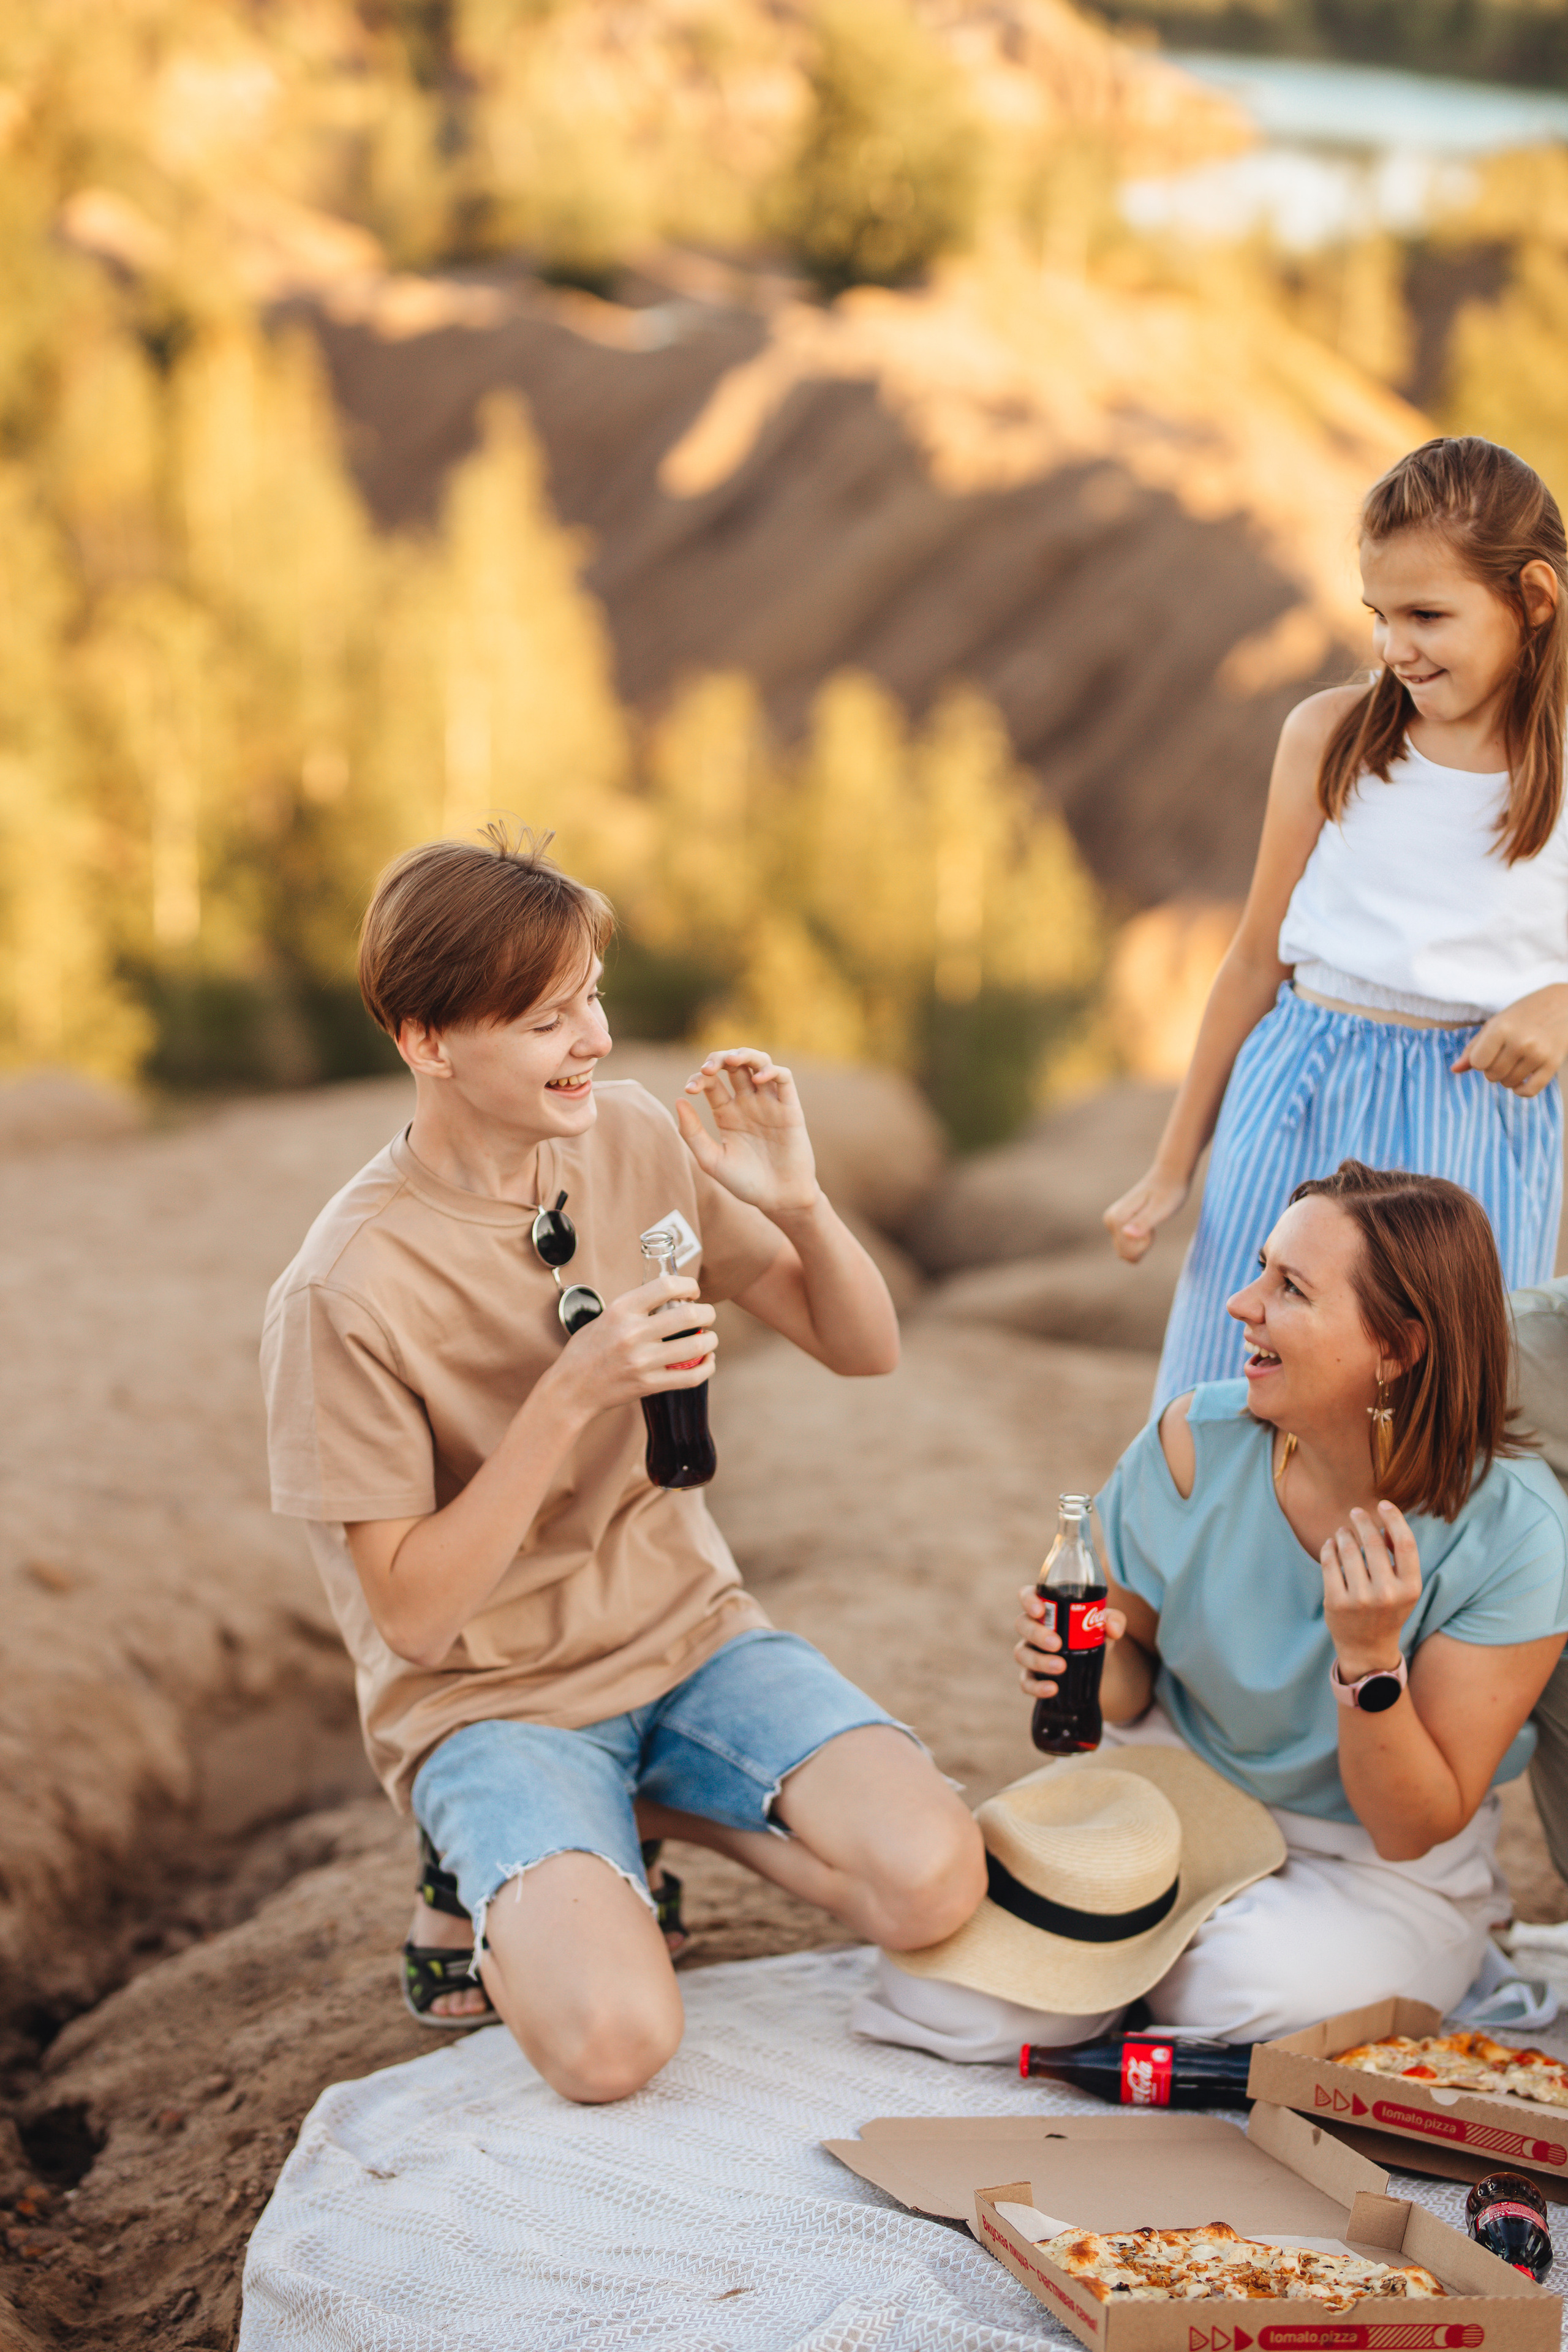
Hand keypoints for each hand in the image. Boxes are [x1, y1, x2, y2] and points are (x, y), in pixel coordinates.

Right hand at [545, 1274, 715, 1418]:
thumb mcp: (604, 1317)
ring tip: (710, 1338)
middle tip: (708, 1315)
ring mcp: (642, 1361)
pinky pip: (691, 1376)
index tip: (693, 1291)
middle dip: (708, 1313)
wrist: (570, 1389)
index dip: (688, 1285)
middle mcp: (633, 1333)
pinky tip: (707, 1360)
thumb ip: (634, 1307)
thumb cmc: (586, 1351)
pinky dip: (707, 1367)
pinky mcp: (649, 1385)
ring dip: (711, 1340)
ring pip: (696, 1346)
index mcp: (621, 1310)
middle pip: (689, 1315)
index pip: (666, 1286)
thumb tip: (667, 1296)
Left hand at [675, 1047, 819, 1218]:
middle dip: (719, 1058)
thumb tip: (679, 1100)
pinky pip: (784, 1078)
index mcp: (726, 1113)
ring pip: (759, 1063)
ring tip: (733, 1060)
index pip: (711, 1082)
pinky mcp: (790, 1108)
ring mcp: (769, 1103)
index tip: (690, 1089)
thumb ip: (692, 1133)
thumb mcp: (711, 1160)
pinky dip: (772, 1070)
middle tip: (709, 1067)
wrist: (778, 1199)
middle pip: (734, 1066)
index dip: (698, 1078)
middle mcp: (747, 1103)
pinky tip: (758, 1079)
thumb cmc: (744, 1183)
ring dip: (746, 1055)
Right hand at [1014, 1583, 1125, 1698]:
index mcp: (1046, 1608)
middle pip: (1022, 1624)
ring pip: (1021, 1653)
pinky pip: (1026, 1681)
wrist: (1095, 1664)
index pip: (1027, 1596)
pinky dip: (1036, 1686)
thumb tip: (1113, 1628)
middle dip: (1037, 1634)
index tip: (1040, 1610)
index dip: (1028, 1600)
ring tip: (1061, 1667)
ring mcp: (1030, 1651)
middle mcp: (1033, 1627)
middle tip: (1057, 1644)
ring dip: (1039, 1661)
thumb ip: (1114, 1620)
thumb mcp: (1105, 1624)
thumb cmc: (1093, 1634)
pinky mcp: (1032, 1675)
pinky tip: (1052, 1689)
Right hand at [1103, 1165, 1189, 1263]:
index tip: (1153, 1223)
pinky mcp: (1117, 1223)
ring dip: (1142, 1243)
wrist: (1169, 1177)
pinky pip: (1127, 1244)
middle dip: (1143, 1244)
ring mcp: (1112, 1221)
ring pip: (1125, 1250)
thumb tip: (1126, 1233)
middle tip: (1153, 1223)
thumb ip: (1143, 1222)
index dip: (1146, 1243)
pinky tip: (1147, 1223)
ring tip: (1150, 1222)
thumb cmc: (1169, 1192)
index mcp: (1117, 1218)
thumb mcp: (1160, 1209)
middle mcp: (1110, 1220)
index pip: (1128, 1252)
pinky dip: (1140, 1240)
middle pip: (1124, 1253)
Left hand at [1321, 1502, 1420, 1681]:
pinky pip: (1329, 1562)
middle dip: (1362, 1521)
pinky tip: (1331, 1544)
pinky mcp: (1335, 1602)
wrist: (1367, 1647)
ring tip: (1343, 1531)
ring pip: (1348, 1549)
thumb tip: (1384, 1524)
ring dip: (1344, 1534)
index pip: (1405, 1543)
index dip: (1394, 1518)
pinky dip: (1329, 1547)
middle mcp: (1387, 1594)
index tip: (1383, 1504)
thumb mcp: (1405, 1589)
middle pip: (1373, 1542)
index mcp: (1410, 1588)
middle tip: (1356, 1512)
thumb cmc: (1388, 1610)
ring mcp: (1360, 1599)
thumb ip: (1399, 1559)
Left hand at [1452, 985, 1567, 1097]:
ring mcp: (1538, 1054)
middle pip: (1491, 1075)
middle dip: (1492, 1069)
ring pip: (1508, 1084)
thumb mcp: (1495, 1023)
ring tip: (1514, 1062)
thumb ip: (1474, 1047)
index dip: (1479, 1060)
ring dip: (1507, 1078)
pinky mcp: (1553, 1064)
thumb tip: (1454, 1070)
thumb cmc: (1523, 1014)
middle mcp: (1520, 1042)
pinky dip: (1521, 1090)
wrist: (1563, 1005)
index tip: (1488, 1051)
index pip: (1477, 1062)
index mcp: (1501, 1028)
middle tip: (1503, 1055)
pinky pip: (1529, 1091)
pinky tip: (1521, 1080)